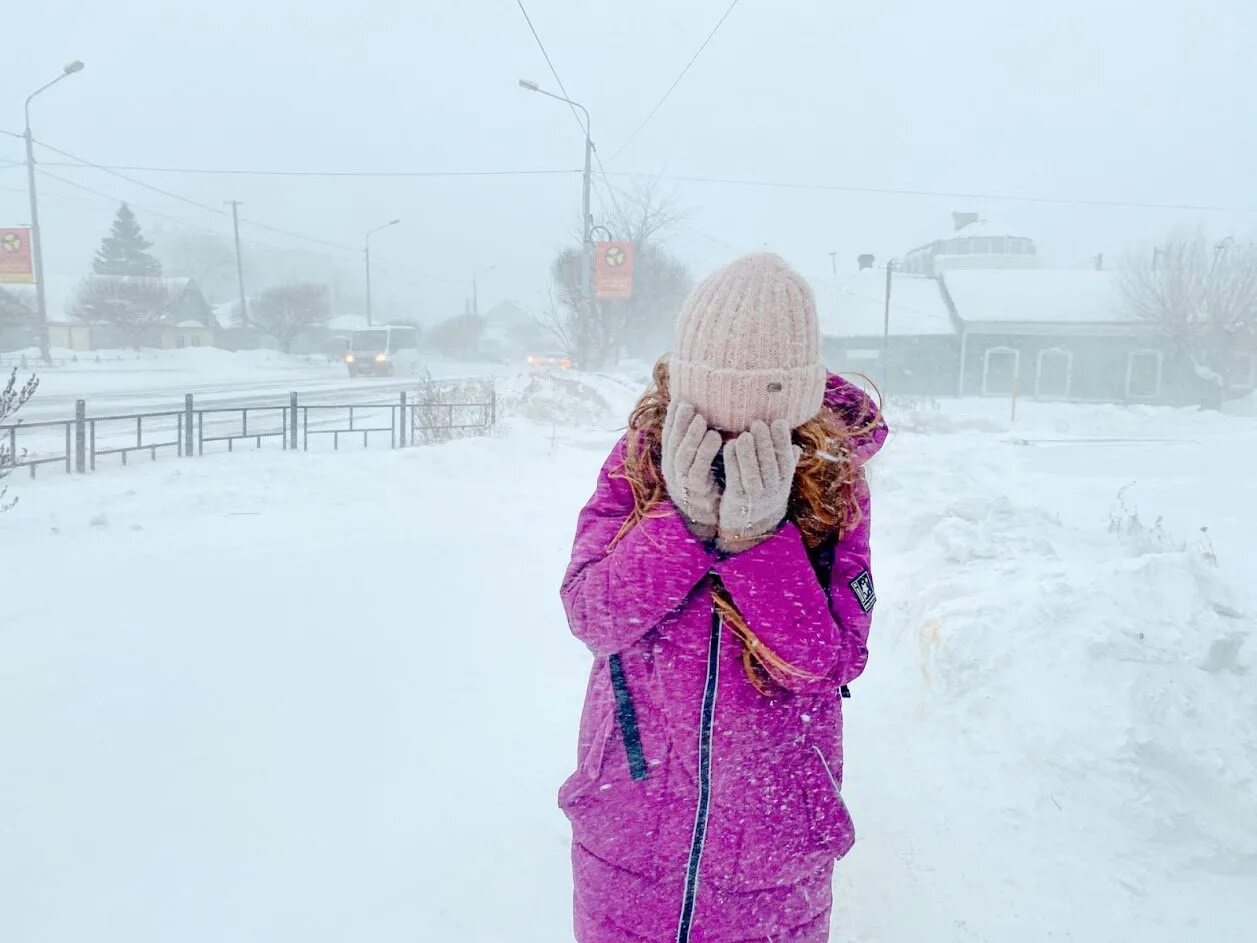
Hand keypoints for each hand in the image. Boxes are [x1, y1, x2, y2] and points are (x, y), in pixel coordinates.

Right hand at [661, 402, 723, 538]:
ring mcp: (682, 483)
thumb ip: (694, 440)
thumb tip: (699, 412)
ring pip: (683, 456)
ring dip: (691, 435)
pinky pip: (698, 470)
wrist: (707, 517)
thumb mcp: (695, 459)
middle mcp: (672, 471)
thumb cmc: (705, 481)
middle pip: (673, 444)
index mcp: (670, 460)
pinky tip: (716, 437)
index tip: (680, 400)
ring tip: (702, 419)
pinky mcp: (697, 492)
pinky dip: (706, 452)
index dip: (672, 418)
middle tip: (689, 405)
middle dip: (679, 423)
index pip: (668, 436)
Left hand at [717, 419, 799, 553]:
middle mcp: (771, 492)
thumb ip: (785, 465)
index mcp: (783, 484)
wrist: (746, 526)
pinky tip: (729, 445)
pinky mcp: (736, 500)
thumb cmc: (761, 494)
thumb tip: (796, 447)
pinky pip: (734, 478)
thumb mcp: (777, 483)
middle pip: (770, 466)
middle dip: (765, 443)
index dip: (783, 441)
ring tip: (745, 434)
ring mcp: (754, 498)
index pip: (786, 460)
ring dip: (748, 453)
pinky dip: (732, 461)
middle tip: (758, 424)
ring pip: (752, 473)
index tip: (779, 422)